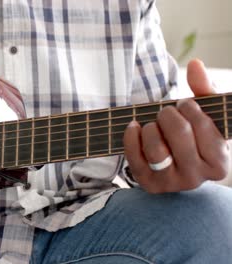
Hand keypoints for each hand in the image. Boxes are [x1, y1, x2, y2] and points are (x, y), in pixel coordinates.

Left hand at [124, 59, 229, 192]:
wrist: (175, 163)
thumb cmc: (194, 135)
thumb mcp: (206, 113)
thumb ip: (204, 88)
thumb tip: (195, 64)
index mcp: (218, 163)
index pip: (202, 127)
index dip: (189, 109)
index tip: (184, 105)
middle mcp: (196, 178)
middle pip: (179, 134)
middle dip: (168, 115)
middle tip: (166, 112)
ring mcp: (171, 183)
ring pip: (156, 149)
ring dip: (150, 127)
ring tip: (153, 123)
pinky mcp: (148, 184)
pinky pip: (134, 157)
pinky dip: (131, 136)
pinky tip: (134, 126)